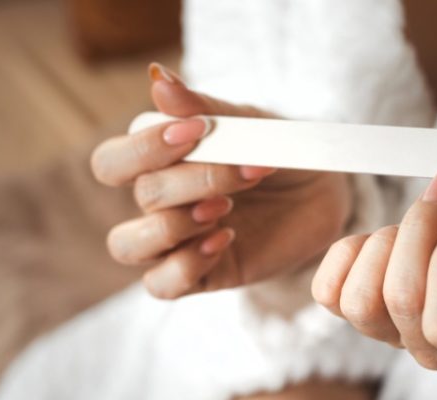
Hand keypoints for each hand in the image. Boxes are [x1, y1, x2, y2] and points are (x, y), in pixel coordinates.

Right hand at [91, 63, 352, 298]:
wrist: (324, 191)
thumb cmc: (277, 151)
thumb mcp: (249, 123)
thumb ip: (204, 107)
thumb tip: (158, 78)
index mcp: (158, 163)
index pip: (113, 161)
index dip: (144, 148)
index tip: (198, 131)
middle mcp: (159, 204)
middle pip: (141, 197)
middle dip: (192, 181)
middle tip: (244, 172)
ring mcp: (177, 242)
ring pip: (128, 246)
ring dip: (174, 227)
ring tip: (223, 210)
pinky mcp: (201, 274)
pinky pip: (161, 284)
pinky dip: (185, 265)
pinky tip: (224, 239)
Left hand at [312, 170, 436, 368]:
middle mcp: (428, 348)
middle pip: (402, 300)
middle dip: (420, 231)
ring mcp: (387, 331)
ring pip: (360, 300)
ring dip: (386, 242)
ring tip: (417, 216)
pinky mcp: (357, 307)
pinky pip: (328, 292)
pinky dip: (348, 253)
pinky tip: (383, 233)